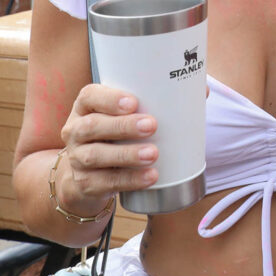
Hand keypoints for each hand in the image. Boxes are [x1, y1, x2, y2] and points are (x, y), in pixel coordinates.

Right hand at [55, 84, 158, 210]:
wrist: (88, 177)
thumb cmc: (114, 136)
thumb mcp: (122, 117)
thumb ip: (151, 103)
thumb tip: (200, 91)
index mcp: (85, 108)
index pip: (89, 96)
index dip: (109, 98)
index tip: (134, 102)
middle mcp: (75, 131)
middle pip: (92, 126)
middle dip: (123, 126)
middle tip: (152, 125)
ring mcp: (77, 159)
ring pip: (96, 156)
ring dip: (127, 154)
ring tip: (153, 154)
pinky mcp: (85, 183)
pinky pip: (105, 182)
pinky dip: (130, 180)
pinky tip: (149, 176)